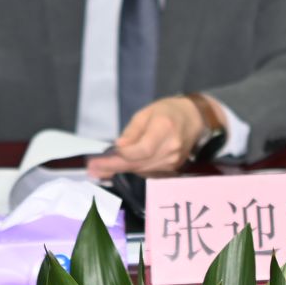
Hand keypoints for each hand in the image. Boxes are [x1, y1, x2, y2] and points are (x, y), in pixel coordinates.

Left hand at [89, 96, 205, 176]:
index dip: (120, 156)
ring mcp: (173, 162)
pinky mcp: (172, 169)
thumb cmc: (168, 111)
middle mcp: (170, 149)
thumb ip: (132, 131)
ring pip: (141, 171)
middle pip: (138, 164)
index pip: (141, 150)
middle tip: (92, 169)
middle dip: (113, 167)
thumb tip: (119, 146)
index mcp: (164, 129)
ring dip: (120, 170)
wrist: (193, 119)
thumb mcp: (146, 112)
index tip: (100, 159)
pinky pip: (148, 173)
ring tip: (99, 170)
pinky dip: (132, 170)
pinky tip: (117, 169)